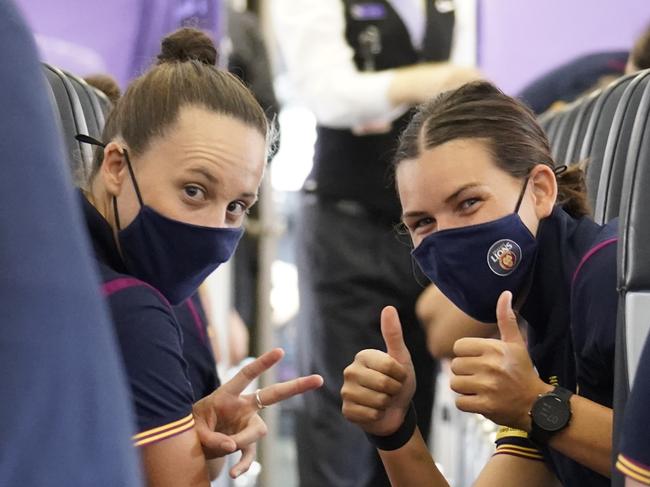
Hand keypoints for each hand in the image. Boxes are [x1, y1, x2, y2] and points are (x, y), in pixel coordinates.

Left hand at [193, 348, 322, 477]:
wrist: (190, 444)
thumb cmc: (191, 428)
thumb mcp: (195, 430)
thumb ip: (212, 437)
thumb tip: (232, 446)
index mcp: (227, 394)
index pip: (247, 375)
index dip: (263, 363)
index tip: (280, 351)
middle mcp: (243, 407)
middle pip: (274, 395)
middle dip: (296, 387)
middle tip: (318, 379)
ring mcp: (246, 425)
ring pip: (259, 431)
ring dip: (244, 440)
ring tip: (224, 448)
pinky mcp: (244, 443)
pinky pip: (250, 454)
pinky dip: (244, 464)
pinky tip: (235, 474)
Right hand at [341, 306, 415, 435]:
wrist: (394, 412)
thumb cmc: (398, 383)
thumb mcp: (401, 359)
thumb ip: (394, 334)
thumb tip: (388, 308)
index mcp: (363, 356)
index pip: (389, 367)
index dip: (400, 376)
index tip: (398, 377)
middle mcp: (350, 371)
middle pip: (383, 384)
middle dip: (394, 391)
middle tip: (390, 391)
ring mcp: (346, 391)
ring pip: (377, 401)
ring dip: (386, 404)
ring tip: (383, 401)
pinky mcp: (346, 411)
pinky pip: (370, 415)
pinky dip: (378, 416)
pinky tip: (375, 412)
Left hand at [450, 291, 551, 430]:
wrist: (537, 405)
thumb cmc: (523, 372)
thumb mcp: (516, 344)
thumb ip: (506, 319)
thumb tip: (505, 294)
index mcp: (494, 349)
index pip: (458, 347)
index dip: (466, 355)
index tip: (479, 361)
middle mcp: (490, 366)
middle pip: (454, 366)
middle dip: (464, 372)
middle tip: (481, 376)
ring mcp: (488, 387)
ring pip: (455, 384)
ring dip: (464, 388)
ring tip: (480, 388)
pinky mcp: (485, 406)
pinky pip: (460, 402)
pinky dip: (467, 403)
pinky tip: (480, 400)